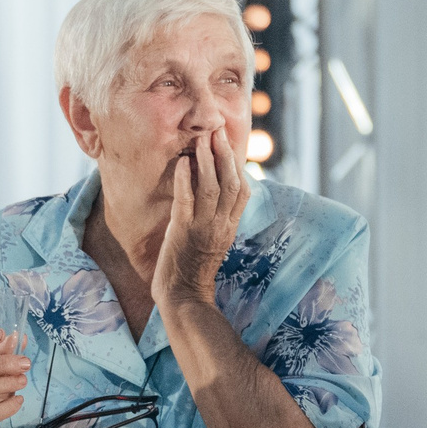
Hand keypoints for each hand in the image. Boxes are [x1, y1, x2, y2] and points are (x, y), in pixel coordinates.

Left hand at [152, 129, 249, 309]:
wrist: (184, 296)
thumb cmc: (194, 271)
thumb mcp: (215, 243)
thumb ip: (219, 221)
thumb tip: (218, 200)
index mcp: (230, 227)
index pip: (243, 191)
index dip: (238, 166)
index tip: (230, 145)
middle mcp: (221, 225)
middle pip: (231, 183)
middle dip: (225, 155)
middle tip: (218, 131)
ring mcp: (203, 228)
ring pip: (211, 188)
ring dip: (207, 161)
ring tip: (202, 140)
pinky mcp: (183, 231)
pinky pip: (186, 200)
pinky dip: (185, 180)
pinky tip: (184, 163)